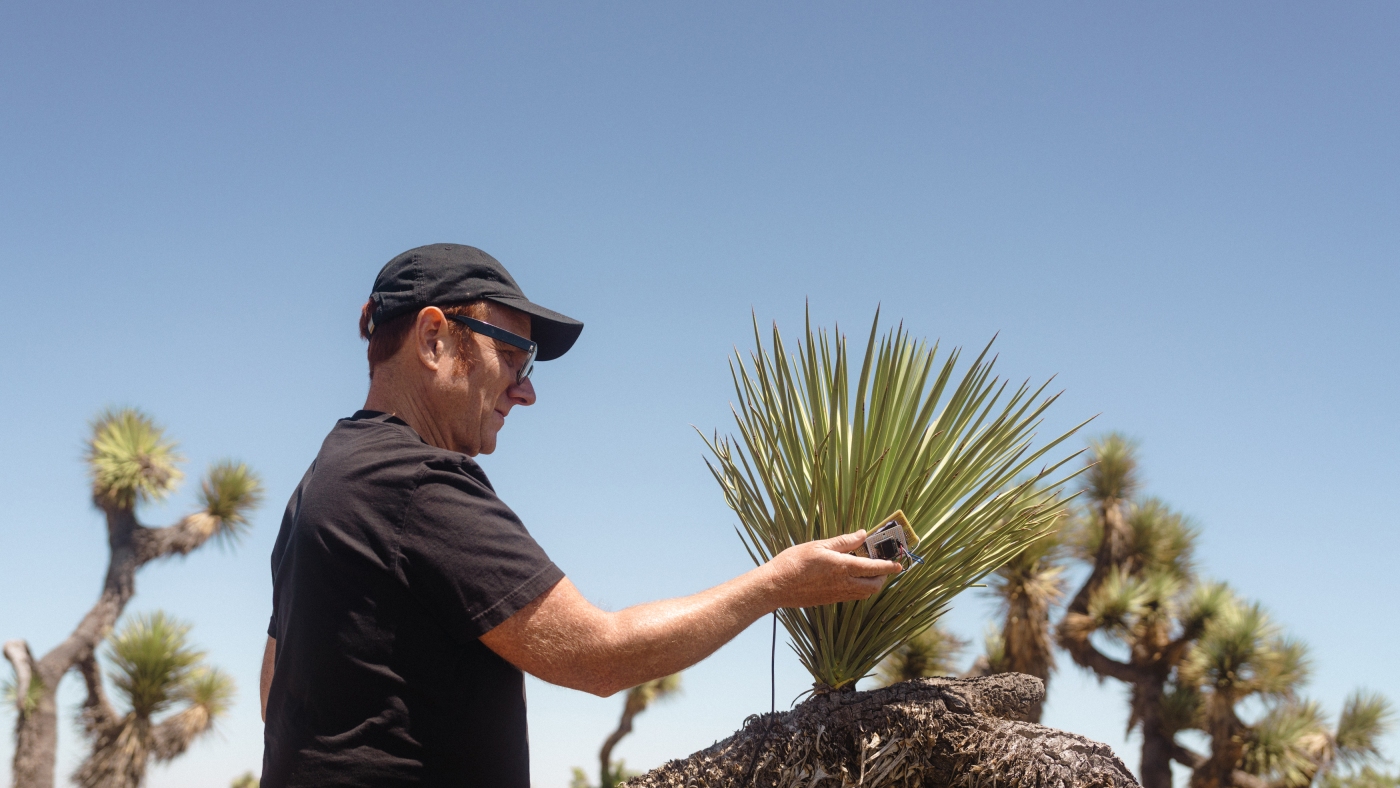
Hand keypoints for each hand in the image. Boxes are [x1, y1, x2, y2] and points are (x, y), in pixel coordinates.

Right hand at [762, 531, 901, 609]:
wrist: (776, 586)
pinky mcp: (830, 600)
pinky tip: (850, 578)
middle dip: (883, 576)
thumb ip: (844, 541)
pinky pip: (852, 597)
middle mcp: (844, 584)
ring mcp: (837, 595)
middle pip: (874, 585)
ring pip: (864, 593)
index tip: (899, 564)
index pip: (874, 567)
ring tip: (867, 570)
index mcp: (843, 567)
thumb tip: (862, 534)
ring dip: (871, 583)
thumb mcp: (819, 545)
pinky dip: (858, 588)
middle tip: (882, 565)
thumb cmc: (794, 562)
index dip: (889, 566)